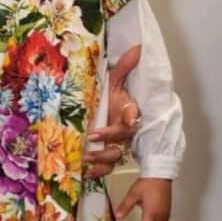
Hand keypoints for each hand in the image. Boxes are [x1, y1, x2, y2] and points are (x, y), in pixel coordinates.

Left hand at [85, 45, 140, 177]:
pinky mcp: (106, 154)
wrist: (105, 109)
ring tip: (84, 158)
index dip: (131, 116)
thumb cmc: (112, 98)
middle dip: (108, 140)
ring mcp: (116, 143)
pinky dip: (96, 172)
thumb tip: (137, 47)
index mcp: (127, 111)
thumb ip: (124, 66)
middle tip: (91, 137)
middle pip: (122, 138)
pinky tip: (84, 173)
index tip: (128, 117)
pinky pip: (105, 167)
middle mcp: (123, 130)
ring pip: (115, 156)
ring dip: (100, 159)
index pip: (133, 114)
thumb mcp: (115, 81)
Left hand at [115, 177, 170, 220]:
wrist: (160, 175)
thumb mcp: (132, 194)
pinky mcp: (168, 210)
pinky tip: (151, 218)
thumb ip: (125, 206)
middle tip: (140, 220)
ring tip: (144, 219)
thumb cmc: (147, 183)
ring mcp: (165, 213)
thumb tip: (118, 215)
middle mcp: (160, 216)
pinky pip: (164, 220)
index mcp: (151, 214)